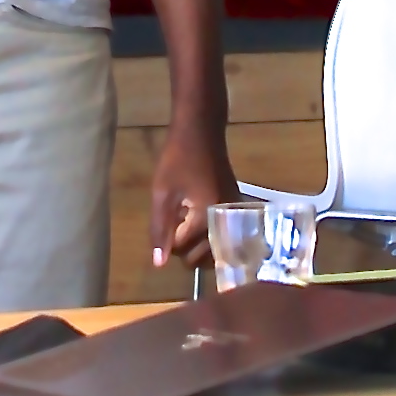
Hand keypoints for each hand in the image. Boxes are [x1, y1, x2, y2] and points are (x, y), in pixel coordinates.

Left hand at [149, 116, 239, 267]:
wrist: (201, 131)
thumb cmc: (178, 159)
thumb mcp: (163, 194)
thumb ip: (160, 230)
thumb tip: (159, 264)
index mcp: (208, 218)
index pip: (183, 249)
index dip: (168, 237)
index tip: (165, 216)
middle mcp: (228, 222)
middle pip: (204, 257)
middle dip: (185, 247)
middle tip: (175, 221)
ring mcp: (235, 216)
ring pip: (216, 251)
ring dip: (199, 245)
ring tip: (186, 223)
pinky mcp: (236, 209)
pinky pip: (224, 236)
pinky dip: (210, 237)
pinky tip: (199, 222)